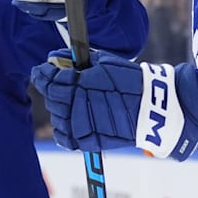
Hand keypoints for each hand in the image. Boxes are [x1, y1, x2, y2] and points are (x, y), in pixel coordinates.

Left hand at [31, 49, 197, 160]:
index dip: (43, 73)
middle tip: (62, 84)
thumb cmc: (131, 80)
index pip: (49, 79)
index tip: (42, 70)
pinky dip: (64, 128)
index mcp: (80, 82)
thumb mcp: (104, 61)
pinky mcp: (88, 140)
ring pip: (56, 116)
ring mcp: (81, 124)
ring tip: (74, 102)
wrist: (154, 108)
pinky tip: (73, 119)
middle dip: (53, 89)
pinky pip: (64, 136)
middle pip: (51, 97)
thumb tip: (54, 56)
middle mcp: (77, 104)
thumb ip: (77, 60)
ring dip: (60, 108)